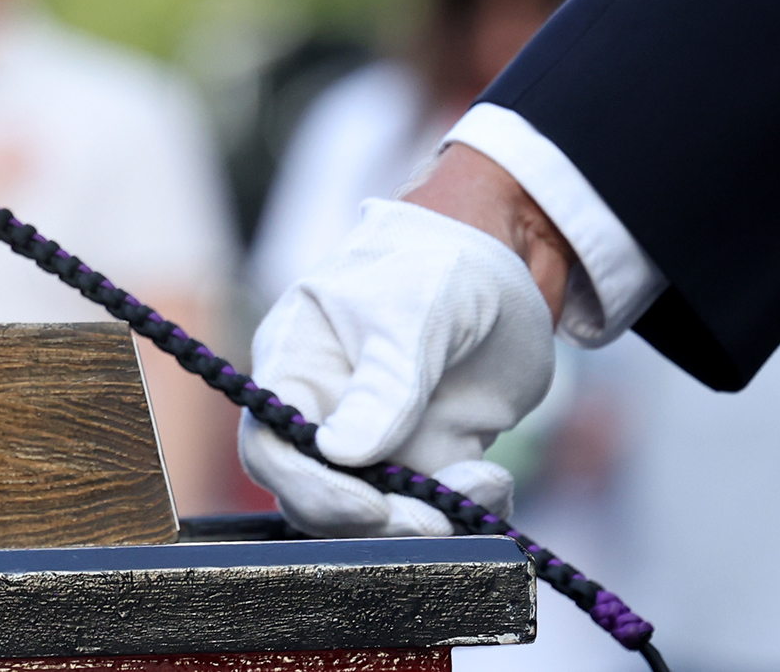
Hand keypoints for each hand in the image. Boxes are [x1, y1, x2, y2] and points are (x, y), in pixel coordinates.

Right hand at [236, 198, 554, 536]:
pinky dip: (467, 511)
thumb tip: (340, 454)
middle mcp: (326, 416)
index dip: (311, 488)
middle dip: (375, 521)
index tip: (371, 504)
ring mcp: (377, 443)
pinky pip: (436, 508)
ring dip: (428, 522)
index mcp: (296, 367)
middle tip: (433, 519)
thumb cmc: (438, 260)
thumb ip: (385, 380)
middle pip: (320, 499)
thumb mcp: (416, 308)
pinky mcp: (428, 459)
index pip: (272, 447)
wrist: (507, 258)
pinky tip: (495, 483)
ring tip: (485, 483)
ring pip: (380, 517)